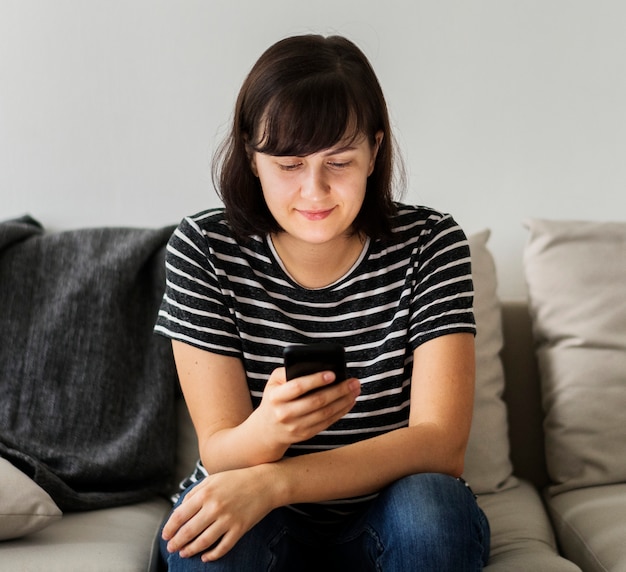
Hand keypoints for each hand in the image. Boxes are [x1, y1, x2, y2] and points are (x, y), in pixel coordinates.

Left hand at [162, 465, 276, 561]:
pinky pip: (222, 548)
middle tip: (171, 548)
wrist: (265, 483)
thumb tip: (179, 508)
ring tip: (184, 553)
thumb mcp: (213, 478)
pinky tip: (205, 557)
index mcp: (206, 493)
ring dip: (190, 550)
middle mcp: (215, 507)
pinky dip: (211, 555)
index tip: (165, 535)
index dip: (170, 528)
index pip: (180, 515)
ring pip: (203, 542)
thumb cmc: (238, 479)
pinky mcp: (239, 529)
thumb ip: (195, 492)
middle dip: (176, 543)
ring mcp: (228, 519)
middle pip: (188, 531)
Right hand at [254, 368, 359, 450]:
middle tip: (354, 381)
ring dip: (344, 401)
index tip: (333, 374)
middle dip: (339, 390)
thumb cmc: (275, 398)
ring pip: (325, 413)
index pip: (298, 387)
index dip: (316, 380)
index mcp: (276, 397)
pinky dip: (341, 411)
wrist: (266, 429)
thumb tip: (316, 366)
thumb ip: (289, 370)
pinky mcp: (305, 434)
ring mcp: (295, 426)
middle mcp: (284, 413)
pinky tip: (349, 401)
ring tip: (355, 390)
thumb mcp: (274, 382)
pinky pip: (327, 422)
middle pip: (317, 401)